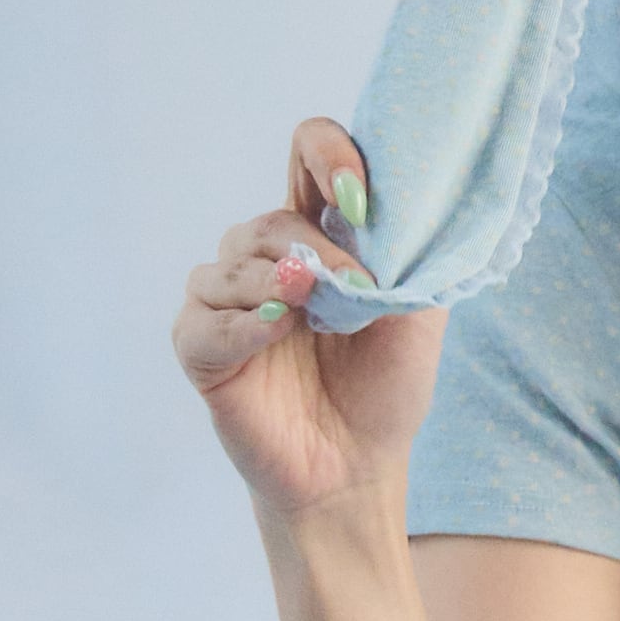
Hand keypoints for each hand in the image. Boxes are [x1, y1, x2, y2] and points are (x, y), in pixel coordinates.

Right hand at [169, 116, 446, 525]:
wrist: (357, 467)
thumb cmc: (386, 386)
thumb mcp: (419, 313)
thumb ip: (413, 256)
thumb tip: (394, 212)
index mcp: (319, 234)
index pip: (307, 153)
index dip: (329, 155)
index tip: (360, 196)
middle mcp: (266, 258)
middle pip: (270, 219)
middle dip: (316, 247)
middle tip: (357, 287)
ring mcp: (227, 301)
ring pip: (234, 262)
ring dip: (279, 281)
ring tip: (312, 310)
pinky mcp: (200, 347)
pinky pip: (206, 320)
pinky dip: (244, 323)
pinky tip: (278, 331)